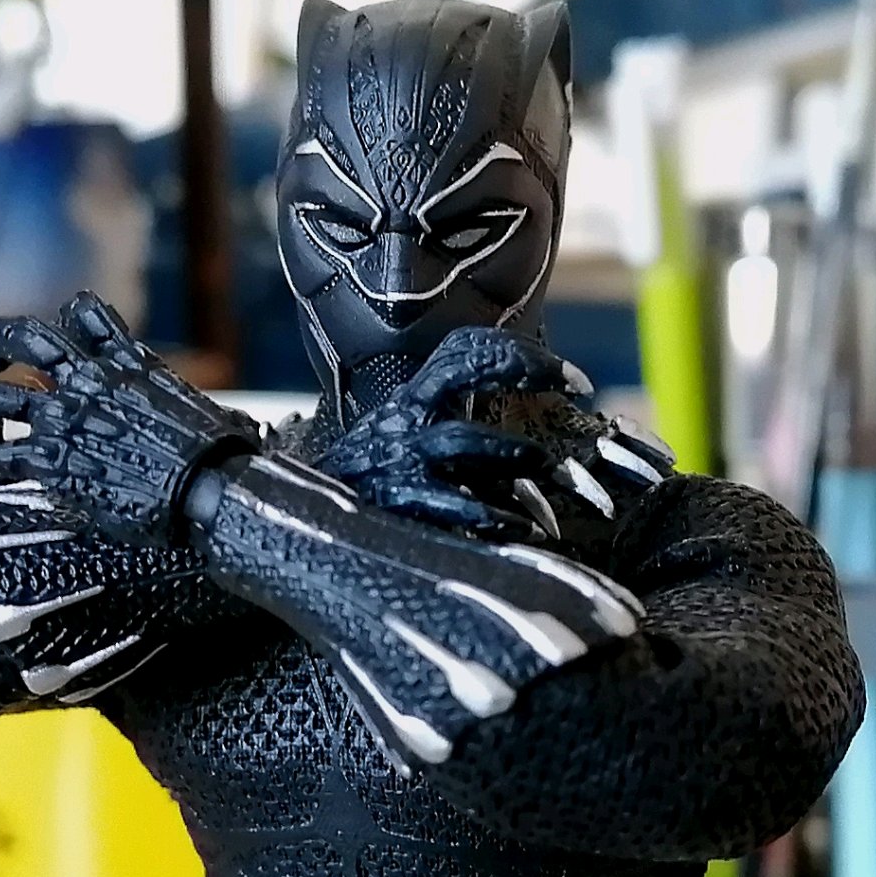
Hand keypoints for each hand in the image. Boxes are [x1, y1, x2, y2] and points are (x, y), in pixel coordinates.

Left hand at [0, 293, 258, 545]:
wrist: (206, 487)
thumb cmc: (215, 454)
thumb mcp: (195, 406)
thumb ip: (177, 403)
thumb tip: (228, 419)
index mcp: (125, 360)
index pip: (83, 313)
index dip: (63, 322)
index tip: (57, 344)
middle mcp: (87, 379)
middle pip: (21, 337)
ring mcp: (64, 417)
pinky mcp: (52, 460)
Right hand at [319, 326, 591, 537]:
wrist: (302, 513)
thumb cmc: (372, 481)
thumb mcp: (409, 438)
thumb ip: (462, 429)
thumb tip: (538, 450)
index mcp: (416, 397)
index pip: (469, 348)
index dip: (523, 351)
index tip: (573, 378)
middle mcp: (408, 417)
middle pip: (464, 367)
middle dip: (523, 366)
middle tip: (572, 389)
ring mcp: (401, 458)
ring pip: (463, 441)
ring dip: (515, 454)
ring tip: (546, 467)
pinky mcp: (396, 502)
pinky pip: (450, 504)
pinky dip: (492, 517)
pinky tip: (521, 529)